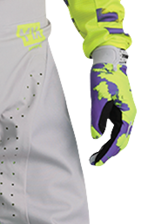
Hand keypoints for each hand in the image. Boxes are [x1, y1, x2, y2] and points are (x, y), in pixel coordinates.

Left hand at [87, 48, 136, 167]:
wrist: (110, 60)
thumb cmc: (106, 76)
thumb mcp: (98, 97)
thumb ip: (97, 118)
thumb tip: (95, 137)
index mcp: (128, 113)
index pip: (119, 139)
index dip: (109, 152)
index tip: (98, 162)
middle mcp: (129, 115)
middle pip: (121, 140)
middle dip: (109, 153)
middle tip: (95, 163)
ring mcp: (125, 112)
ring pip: (119, 136)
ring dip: (108, 147)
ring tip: (95, 157)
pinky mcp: (119, 109)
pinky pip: (115, 128)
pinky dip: (108, 138)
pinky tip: (99, 143)